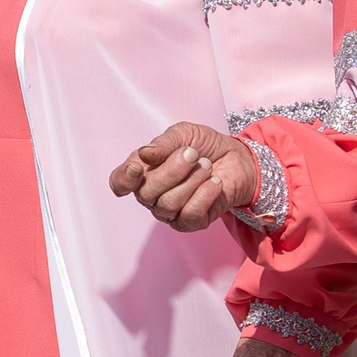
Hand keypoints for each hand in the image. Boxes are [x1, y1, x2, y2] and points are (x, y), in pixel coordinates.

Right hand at [112, 123, 258, 231]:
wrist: (236, 158)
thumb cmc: (204, 145)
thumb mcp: (183, 134)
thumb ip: (162, 144)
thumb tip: (144, 154)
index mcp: (142, 171)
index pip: (119, 183)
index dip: (124, 179)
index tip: (137, 167)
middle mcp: (151, 194)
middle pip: (146, 193)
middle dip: (172, 171)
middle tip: (193, 154)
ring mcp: (169, 211)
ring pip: (168, 204)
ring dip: (192, 181)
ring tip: (207, 166)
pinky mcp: (191, 223)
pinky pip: (190, 214)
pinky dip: (205, 194)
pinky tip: (215, 182)